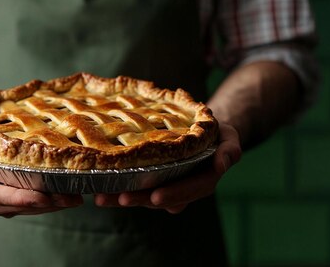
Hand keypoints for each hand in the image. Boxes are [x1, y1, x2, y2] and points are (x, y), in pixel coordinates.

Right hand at [0, 123, 82, 217]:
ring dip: (50, 206)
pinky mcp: (5, 201)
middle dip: (44, 203)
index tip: (42, 196)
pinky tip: (65, 197)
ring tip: (74, 198)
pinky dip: (46, 202)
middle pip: (16, 205)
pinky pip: (27, 205)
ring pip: (25, 209)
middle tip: (70, 197)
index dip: (20, 197)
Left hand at [94, 122, 240, 213]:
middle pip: (162, 198)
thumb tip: (223, 165)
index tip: (157, 197)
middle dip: (142, 199)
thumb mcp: (229, 137)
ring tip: (102, 197)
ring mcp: (166, 186)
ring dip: (124, 199)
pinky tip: (100, 192)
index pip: (190, 190)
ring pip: (145, 197)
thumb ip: (230, 150)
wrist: (203, 130)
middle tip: (122, 198)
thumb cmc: (216, 132)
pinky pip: (135, 188)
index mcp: (204, 180)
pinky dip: (117, 191)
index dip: (174, 194)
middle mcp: (183, 188)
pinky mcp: (150, 181)